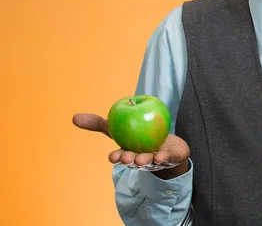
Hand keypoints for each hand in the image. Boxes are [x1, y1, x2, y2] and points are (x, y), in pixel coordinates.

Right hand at [72, 113, 189, 178]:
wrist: (167, 147)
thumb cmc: (138, 137)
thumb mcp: (119, 127)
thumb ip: (99, 124)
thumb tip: (74, 118)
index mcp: (129, 152)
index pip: (121, 155)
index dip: (117, 157)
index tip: (112, 157)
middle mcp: (140, 158)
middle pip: (134, 160)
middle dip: (129, 160)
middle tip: (126, 158)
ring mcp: (156, 159)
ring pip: (149, 160)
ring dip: (145, 159)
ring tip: (142, 159)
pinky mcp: (171, 158)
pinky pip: (169, 158)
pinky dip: (166, 157)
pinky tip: (163, 155)